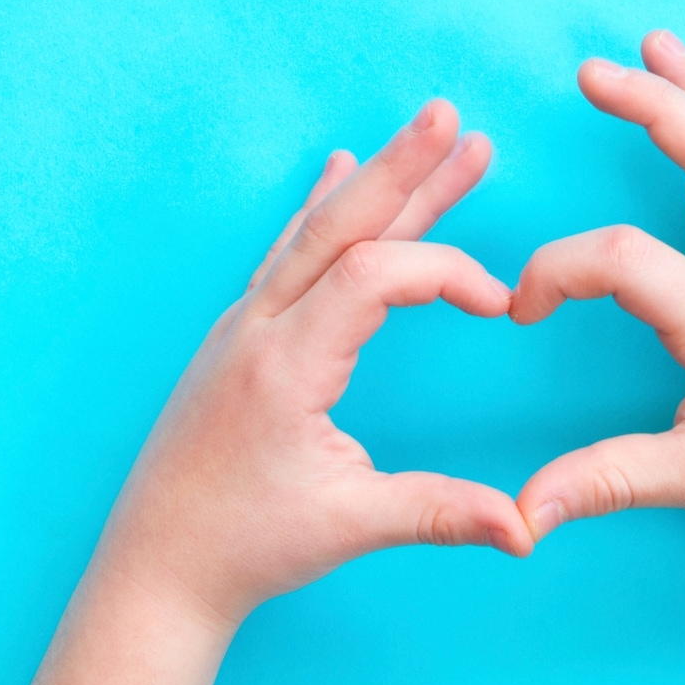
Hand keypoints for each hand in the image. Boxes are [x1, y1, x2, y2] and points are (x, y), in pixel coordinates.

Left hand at [31, 100, 530, 684]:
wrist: (156, 567)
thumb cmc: (245, 546)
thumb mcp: (350, 525)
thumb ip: (442, 513)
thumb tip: (529, 531)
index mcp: (285, 365)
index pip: (372, 277)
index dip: (445, 275)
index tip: (502, 303)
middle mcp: (257, 327)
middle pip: (338, 224)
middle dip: (402, 168)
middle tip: (453, 117)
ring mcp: (241, 323)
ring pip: (316, 230)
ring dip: (379, 180)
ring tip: (434, 133)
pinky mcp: (239, 333)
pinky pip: (288, 251)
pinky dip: (325, 206)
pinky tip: (340, 165)